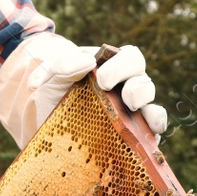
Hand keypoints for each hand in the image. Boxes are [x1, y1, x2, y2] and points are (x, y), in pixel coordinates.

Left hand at [23, 34, 167, 139]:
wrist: (43, 120)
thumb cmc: (52, 90)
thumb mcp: (51, 74)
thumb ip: (64, 64)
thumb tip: (88, 62)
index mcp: (112, 68)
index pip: (131, 58)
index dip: (123, 67)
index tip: (103, 79)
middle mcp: (125, 88)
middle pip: (144, 82)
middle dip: (138, 89)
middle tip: (125, 100)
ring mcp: (129, 114)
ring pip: (152, 109)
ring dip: (152, 113)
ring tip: (143, 118)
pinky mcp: (129, 136)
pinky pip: (149, 135)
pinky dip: (153, 135)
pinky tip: (151, 136)